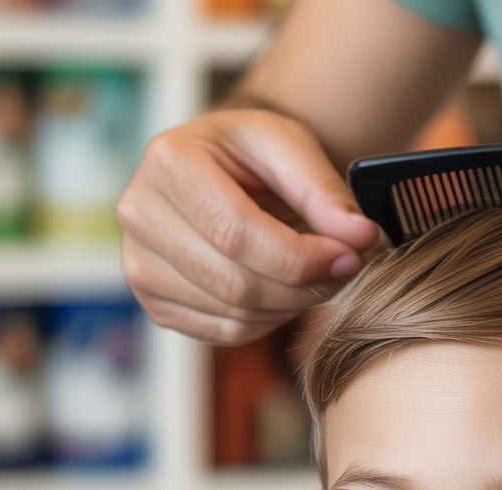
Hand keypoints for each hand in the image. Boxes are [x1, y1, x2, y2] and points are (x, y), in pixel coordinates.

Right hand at [117, 109, 379, 343]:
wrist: (220, 172)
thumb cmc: (254, 155)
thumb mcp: (291, 146)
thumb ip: (326, 191)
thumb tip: (361, 236)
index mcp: (168, 161)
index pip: (236, 234)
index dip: (302, 258)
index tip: (351, 256)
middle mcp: (140, 214)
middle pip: (235, 283)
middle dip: (305, 286)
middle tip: (346, 269)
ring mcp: (140, 265)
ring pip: (235, 313)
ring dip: (293, 304)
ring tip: (317, 275)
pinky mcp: (156, 303)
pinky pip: (227, 331)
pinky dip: (270, 320)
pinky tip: (284, 290)